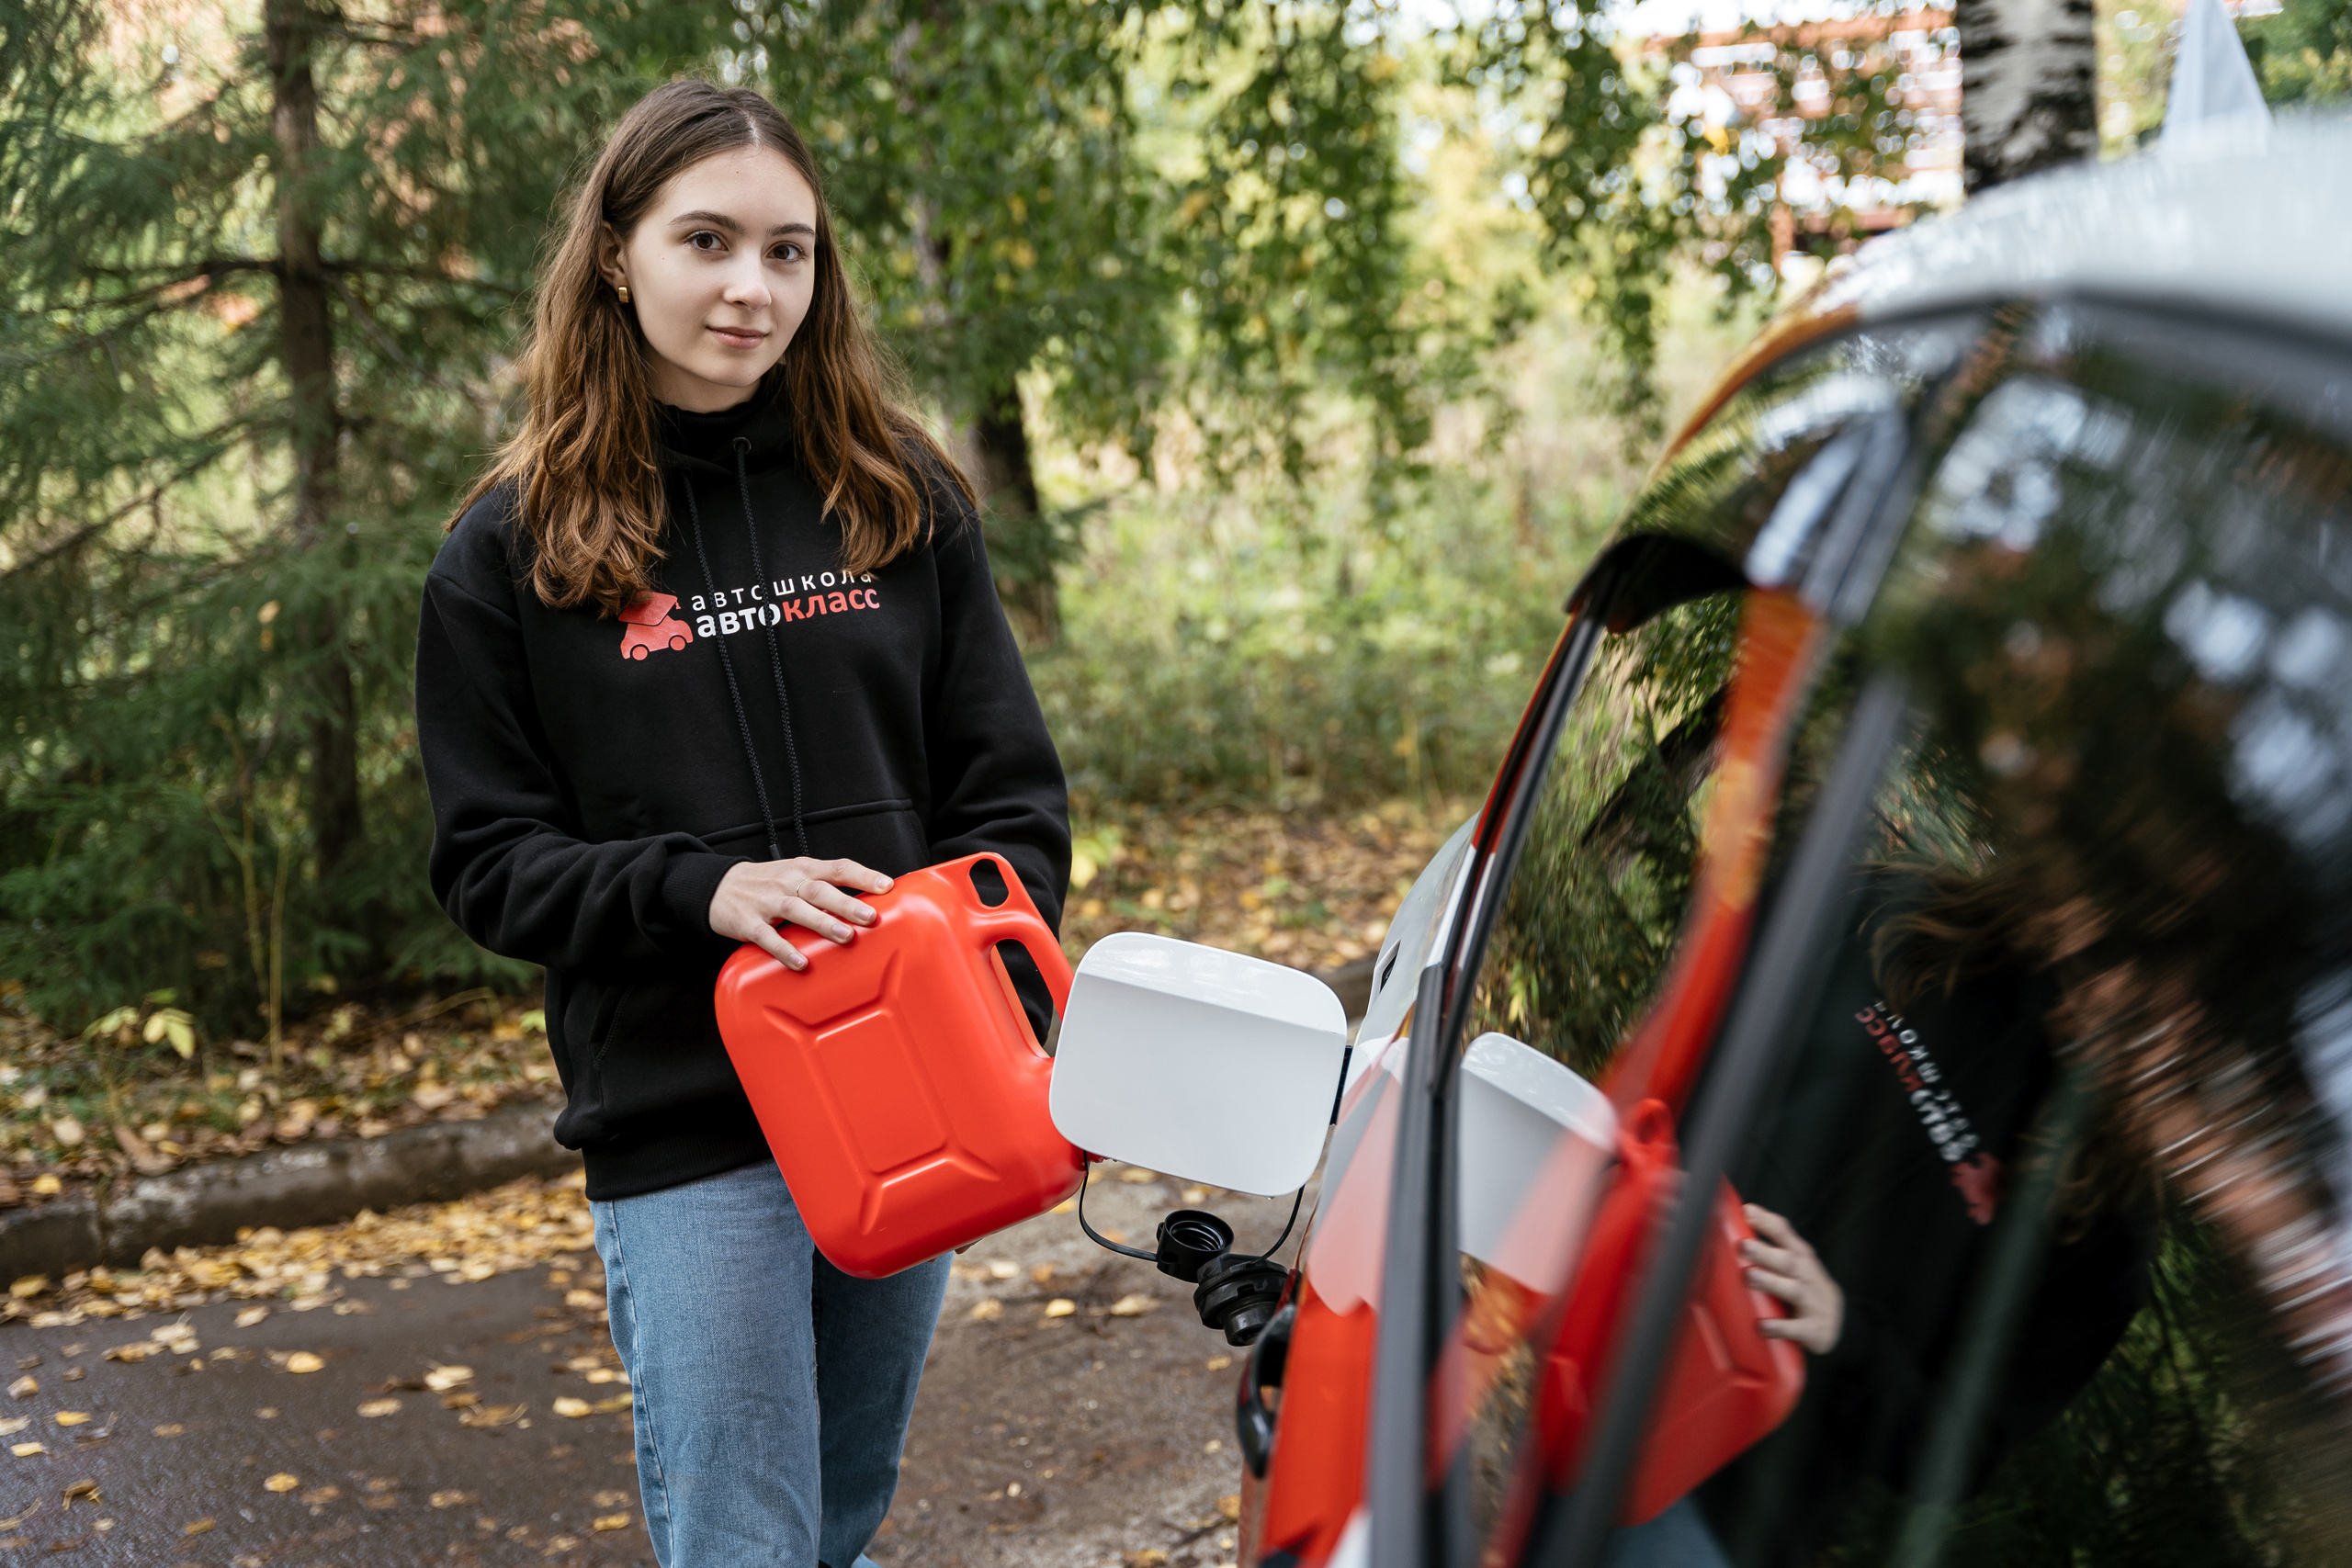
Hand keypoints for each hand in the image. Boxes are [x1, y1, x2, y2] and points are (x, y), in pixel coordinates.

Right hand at [709, 857, 892, 971]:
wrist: (718, 886)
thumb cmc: (767, 882)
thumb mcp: (796, 873)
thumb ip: (826, 884)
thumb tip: (866, 900)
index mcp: (803, 868)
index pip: (838, 867)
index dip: (863, 875)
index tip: (886, 885)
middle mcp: (787, 882)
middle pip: (820, 890)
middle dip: (847, 903)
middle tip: (870, 916)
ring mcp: (767, 902)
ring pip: (797, 910)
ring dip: (823, 923)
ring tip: (846, 936)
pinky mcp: (749, 923)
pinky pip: (768, 938)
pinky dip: (785, 950)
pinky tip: (801, 963)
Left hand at [1741, 1203, 1842, 1354]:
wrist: (1838, 1322)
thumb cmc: (1805, 1285)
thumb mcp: (1794, 1262)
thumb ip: (1770, 1245)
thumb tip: (1733, 1223)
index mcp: (1799, 1256)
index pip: (1784, 1233)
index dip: (1767, 1221)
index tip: (1747, 1211)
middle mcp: (1807, 1275)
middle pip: (1787, 1260)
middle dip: (1766, 1252)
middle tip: (1744, 1245)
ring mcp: (1812, 1302)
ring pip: (1792, 1290)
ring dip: (1771, 1282)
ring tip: (1750, 1276)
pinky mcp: (1813, 1328)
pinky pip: (1797, 1328)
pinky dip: (1781, 1327)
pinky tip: (1763, 1326)